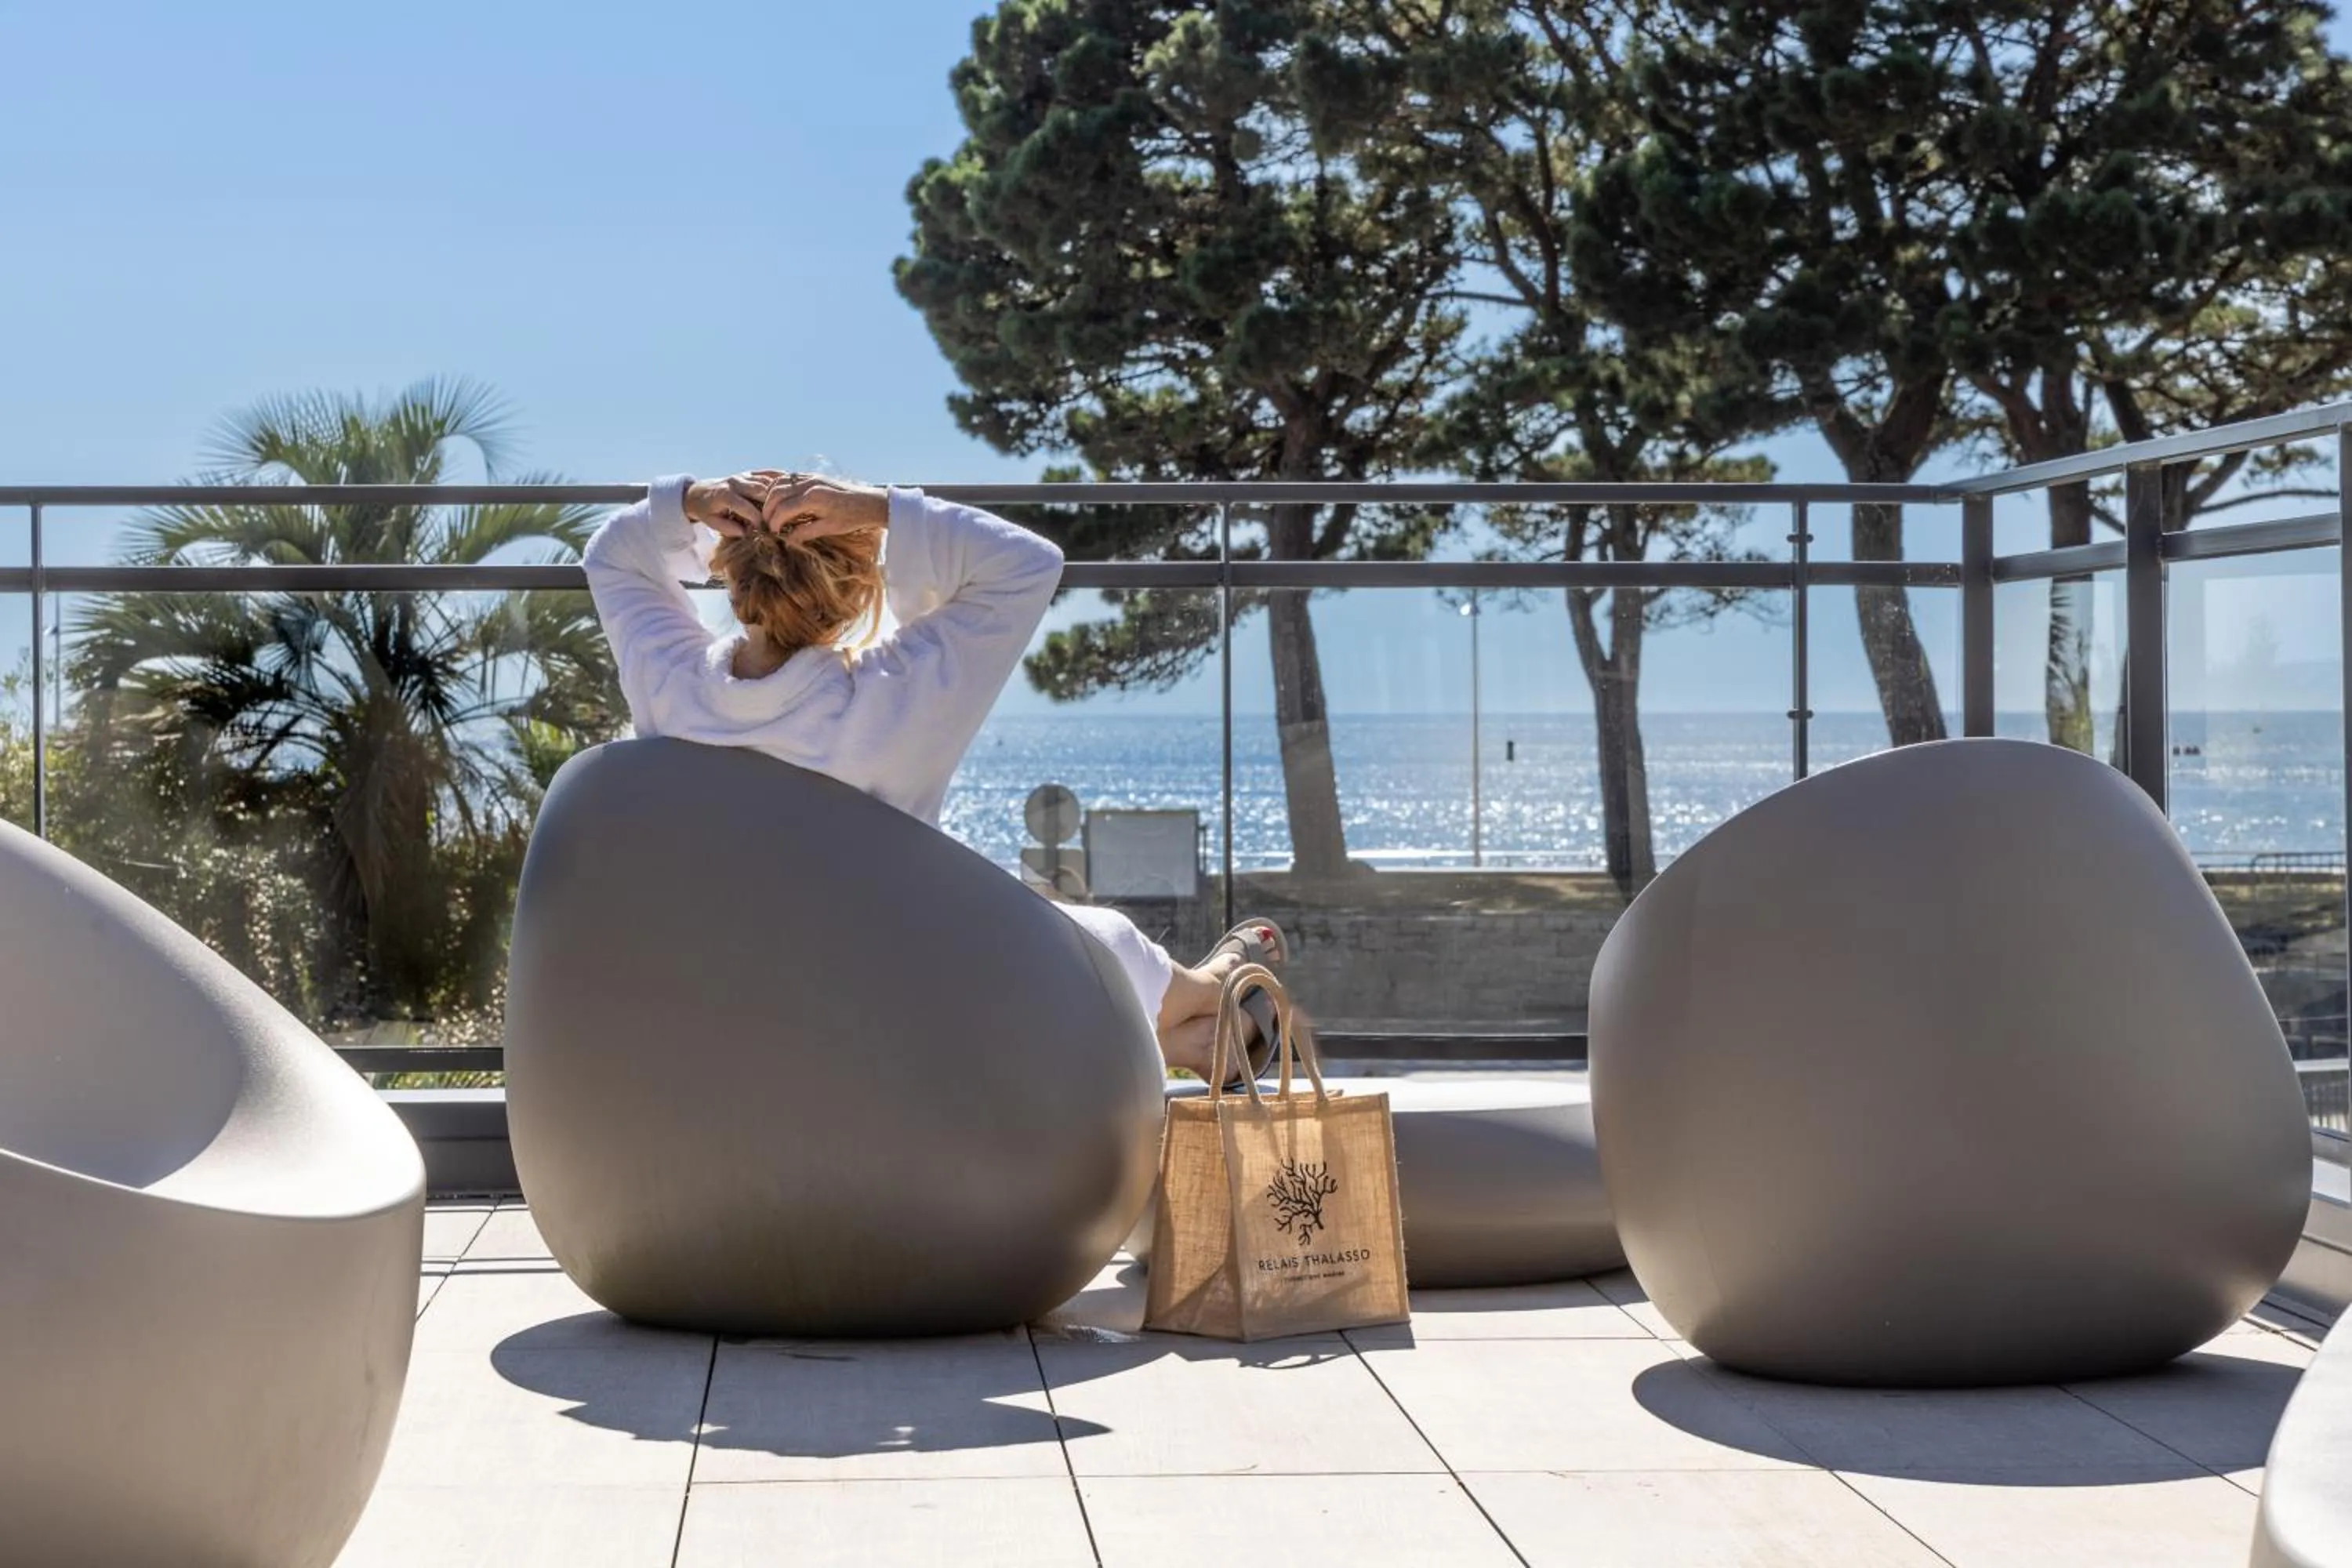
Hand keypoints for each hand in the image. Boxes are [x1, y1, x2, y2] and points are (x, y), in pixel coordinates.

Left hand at [682, 472, 784, 537]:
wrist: (700, 492)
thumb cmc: (706, 510)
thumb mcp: (712, 522)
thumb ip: (728, 529)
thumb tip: (747, 533)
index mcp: (725, 495)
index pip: (747, 507)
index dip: (758, 520)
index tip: (766, 530)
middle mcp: (735, 482)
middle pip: (760, 491)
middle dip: (772, 506)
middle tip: (780, 519)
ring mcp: (744, 476)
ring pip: (766, 482)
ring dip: (778, 494)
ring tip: (788, 507)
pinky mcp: (749, 473)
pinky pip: (768, 474)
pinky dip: (780, 480)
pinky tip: (790, 488)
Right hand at [758, 474, 889, 542]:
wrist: (868, 501)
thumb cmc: (851, 517)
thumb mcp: (829, 528)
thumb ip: (806, 532)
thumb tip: (787, 540)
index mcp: (813, 498)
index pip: (783, 509)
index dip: (774, 521)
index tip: (773, 532)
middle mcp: (809, 484)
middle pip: (776, 493)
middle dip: (768, 508)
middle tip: (766, 523)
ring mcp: (810, 477)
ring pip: (780, 482)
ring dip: (771, 496)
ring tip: (770, 512)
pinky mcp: (812, 475)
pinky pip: (788, 478)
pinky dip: (779, 487)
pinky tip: (777, 499)